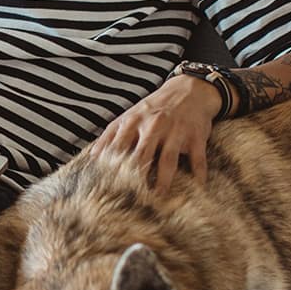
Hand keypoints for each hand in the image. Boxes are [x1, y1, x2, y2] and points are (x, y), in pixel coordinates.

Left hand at [89, 74, 221, 193]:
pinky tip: (196, 189)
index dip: (113, 167)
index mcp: (133, 122)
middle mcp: (154, 126)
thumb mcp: (129, 116)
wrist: (188, 90)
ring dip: (163, 181)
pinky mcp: (196, 137)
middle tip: (131, 199)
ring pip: (167, 160)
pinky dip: (198, 175)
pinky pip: (197, 160)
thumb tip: (92, 158)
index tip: (108, 186)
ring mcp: (176, 132)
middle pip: (142, 155)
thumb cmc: (153, 108)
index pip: (118, 147)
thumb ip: (111, 136)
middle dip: (136, 177)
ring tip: (158, 198)